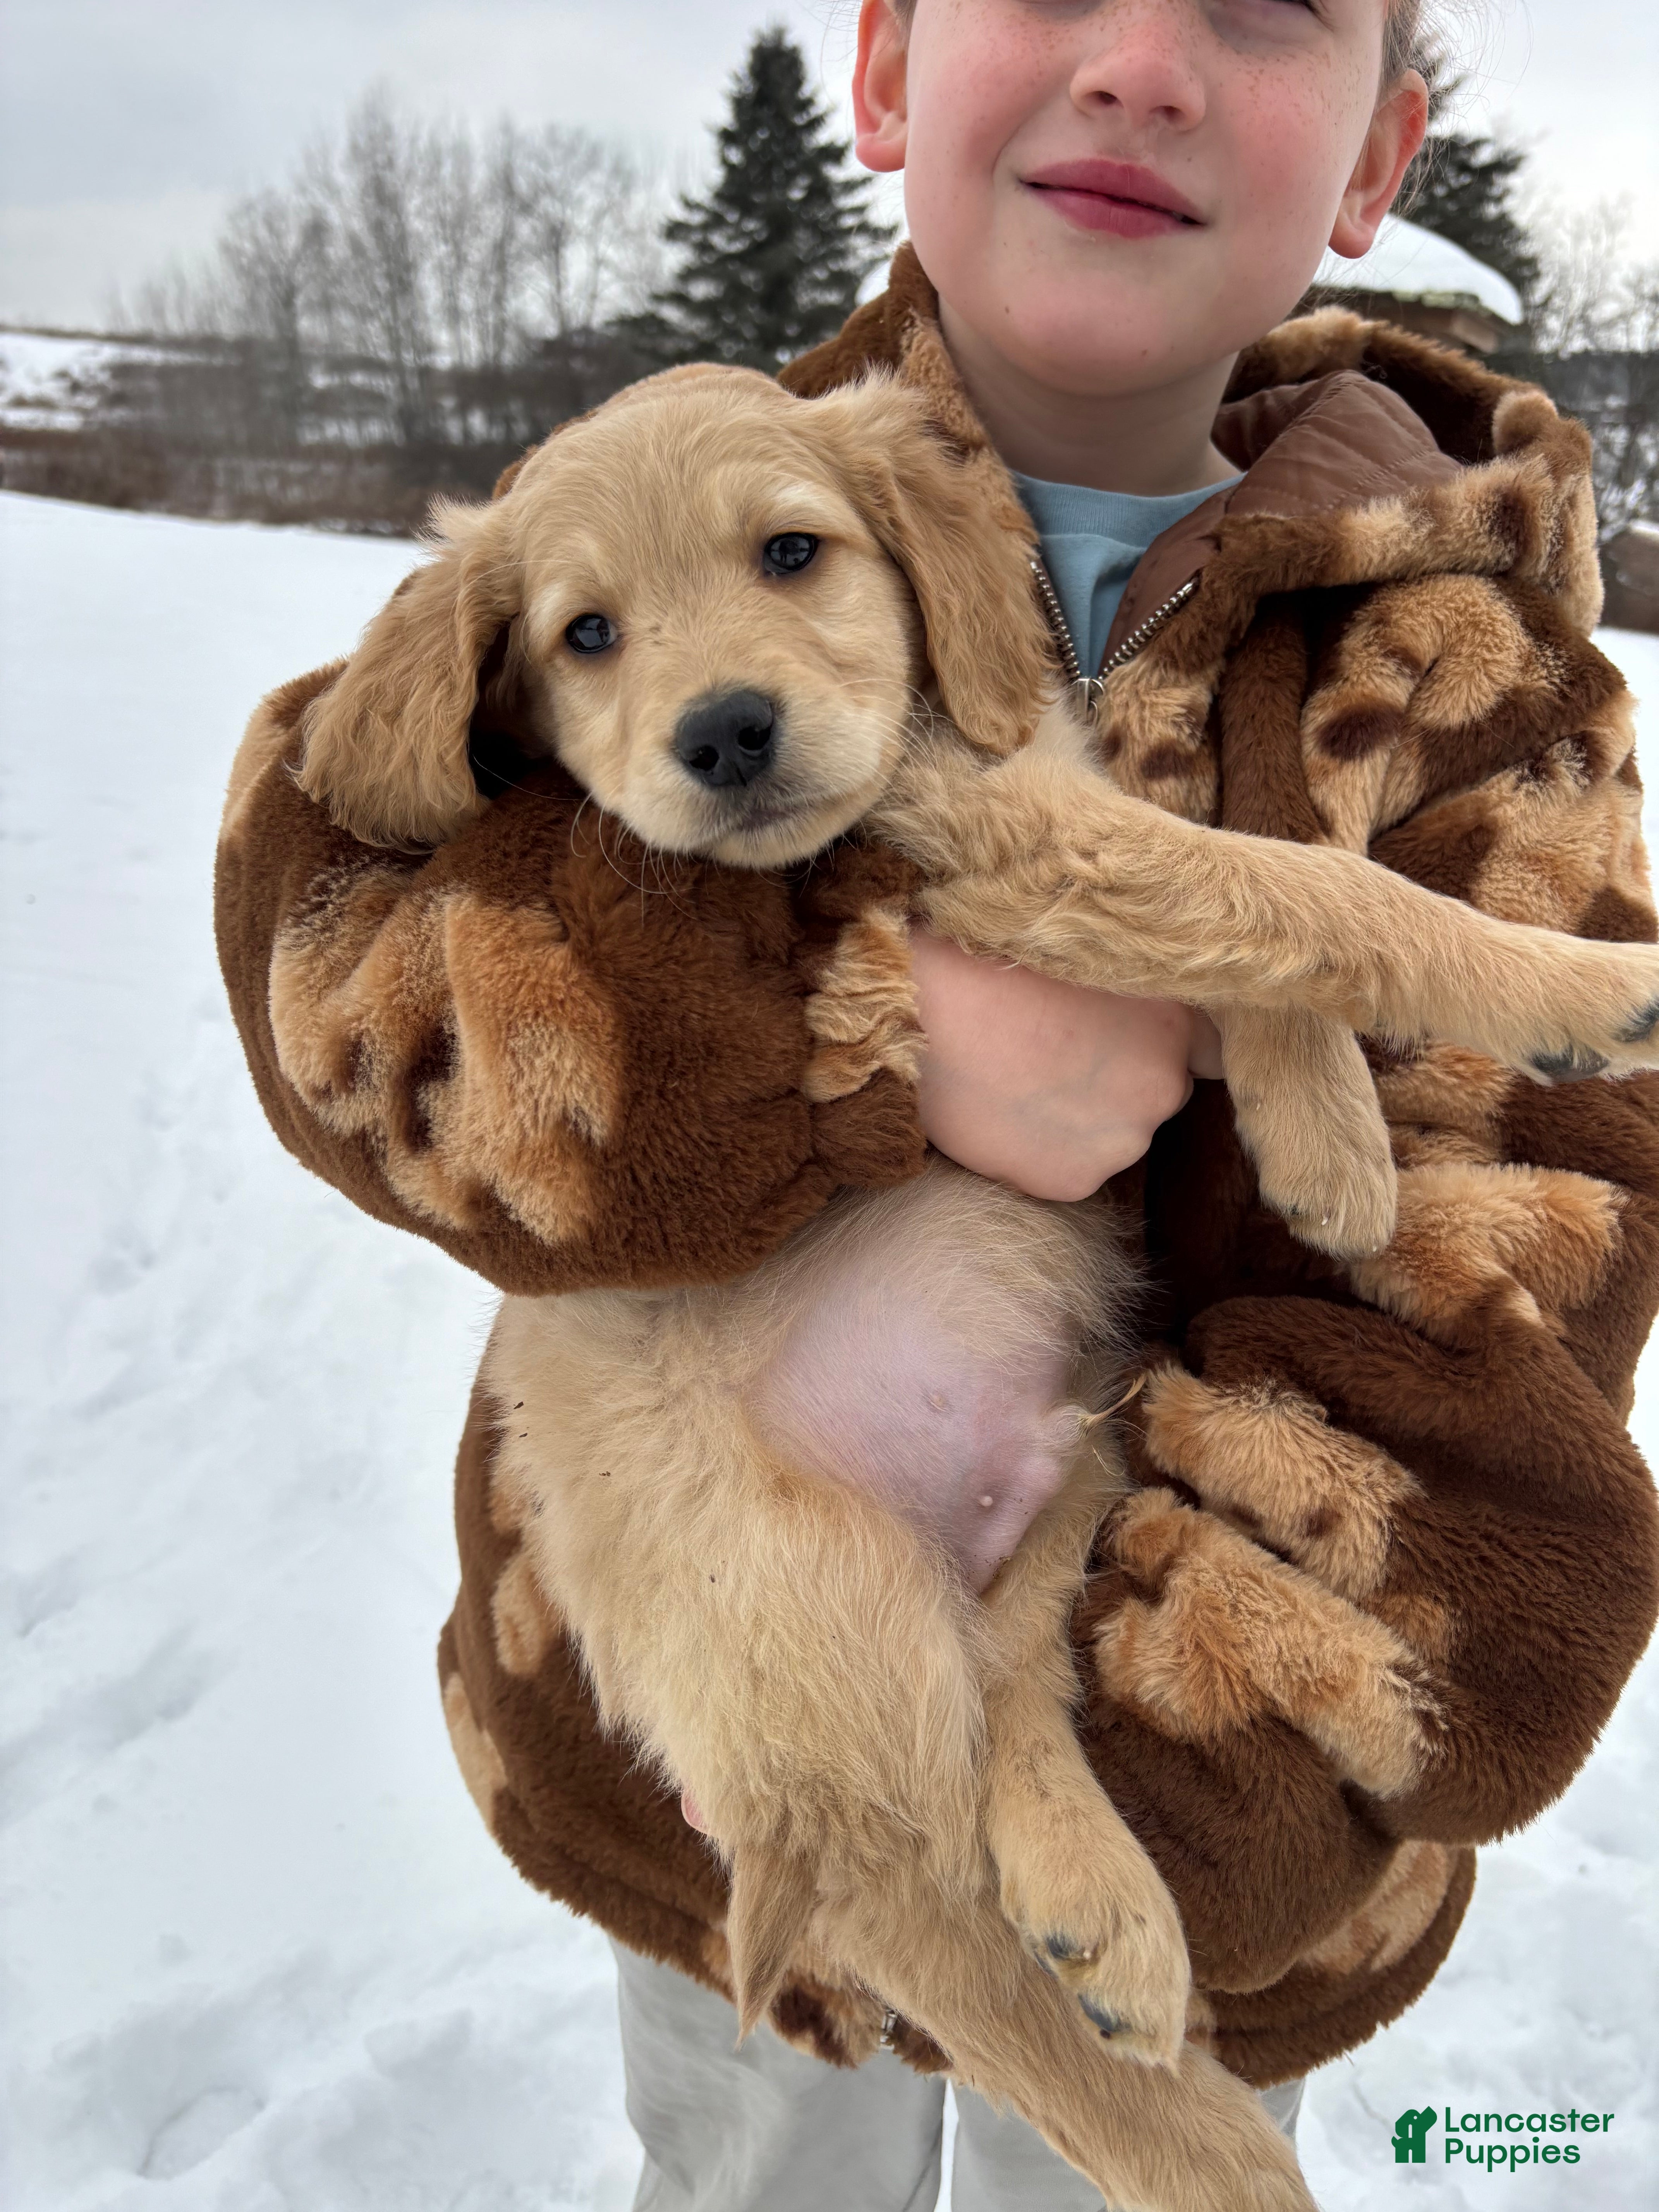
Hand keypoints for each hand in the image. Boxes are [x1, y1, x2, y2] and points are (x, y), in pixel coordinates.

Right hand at [909, 929, 1221, 1200]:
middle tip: (1056, 1050)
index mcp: (1178, 1021)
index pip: (1212, 1051)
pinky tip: (1002, 1113)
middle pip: (1156, 1094)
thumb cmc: (993, 958)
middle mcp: (1164, 1086)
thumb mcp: (1088, 950)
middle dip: (1118, 1079)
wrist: (921, 1007)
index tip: (1141, 1039)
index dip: (1174, 1045)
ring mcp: (1120, 1140)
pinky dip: (1039, 1151)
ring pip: (1112, 1136)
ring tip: (1020, 1079)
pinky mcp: (1072, 1180)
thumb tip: (1139, 1006)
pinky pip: (1066, 1170)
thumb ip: (1134, 982)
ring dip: (1079, 1118)